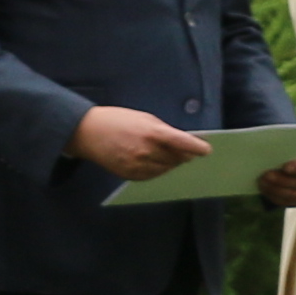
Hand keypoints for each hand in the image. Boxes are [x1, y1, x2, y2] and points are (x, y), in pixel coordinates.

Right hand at [68, 105, 209, 179]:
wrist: (88, 132)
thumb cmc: (118, 120)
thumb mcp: (144, 118)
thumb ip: (164, 131)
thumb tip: (182, 143)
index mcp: (151, 132)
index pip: (181, 142)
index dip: (197, 148)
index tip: (207, 151)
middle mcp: (146, 150)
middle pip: (175, 158)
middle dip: (183, 155)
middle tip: (187, 152)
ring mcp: (137, 165)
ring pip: (165, 169)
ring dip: (171, 164)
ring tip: (170, 156)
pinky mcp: (129, 175)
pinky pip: (151, 176)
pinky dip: (158, 171)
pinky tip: (156, 163)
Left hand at [259, 151, 295, 210]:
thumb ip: (294, 146)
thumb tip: (278, 146)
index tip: (285, 166)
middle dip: (283, 179)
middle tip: (266, 174)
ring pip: (294, 195)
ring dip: (276, 188)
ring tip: (263, 180)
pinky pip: (287, 202)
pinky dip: (274, 196)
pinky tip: (265, 188)